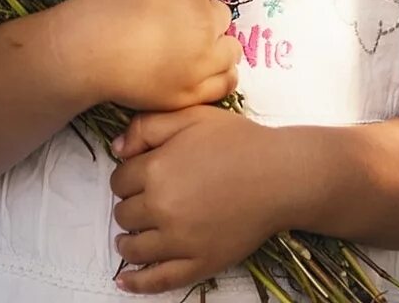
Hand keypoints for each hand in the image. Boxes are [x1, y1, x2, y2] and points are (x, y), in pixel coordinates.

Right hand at [55, 0, 238, 110]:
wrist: (86, 50)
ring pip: (229, 50)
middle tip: (175, 26)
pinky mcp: (193, 92)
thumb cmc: (104, 2)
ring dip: (217, 45)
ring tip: (194, 49)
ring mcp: (202, 63)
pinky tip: (206, 71)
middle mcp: (206, 26)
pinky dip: (221, 75)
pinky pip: (225, 83)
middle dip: (203, 18)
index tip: (164, 3)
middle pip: (220, 18)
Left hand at [107, 105, 284, 294]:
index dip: (127, 178)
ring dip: (128, 241)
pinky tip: (124, 280)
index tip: (139, 177)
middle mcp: (162, 208)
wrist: (282, 176)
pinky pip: (159, 279)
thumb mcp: (192, 116)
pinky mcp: (200, 263)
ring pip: (134, 246)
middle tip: (145, 201)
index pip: (119, 181)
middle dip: (130, 206)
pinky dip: (137, 282)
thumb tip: (116, 149)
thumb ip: (147, 126)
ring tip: (130, 237)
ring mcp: (180, 240)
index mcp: (156, 170)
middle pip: (124, 213)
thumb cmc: (240, 142)